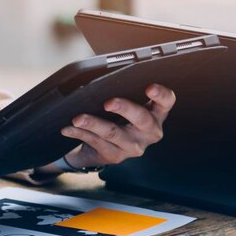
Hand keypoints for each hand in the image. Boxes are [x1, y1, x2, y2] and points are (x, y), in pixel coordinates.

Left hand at [58, 84, 175, 168]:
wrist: (103, 145)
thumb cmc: (117, 116)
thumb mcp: (126, 105)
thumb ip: (124, 92)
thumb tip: (102, 79)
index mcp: (156, 114)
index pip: (166, 102)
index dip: (162, 95)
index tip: (150, 88)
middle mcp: (149, 132)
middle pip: (142, 119)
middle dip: (125, 108)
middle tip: (108, 103)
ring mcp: (133, 147)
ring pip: (114, 133)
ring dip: (94, 124)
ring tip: (78, 118)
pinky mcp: (116, 156)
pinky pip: (97, 143)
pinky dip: (80, 133)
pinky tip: (69, 128)